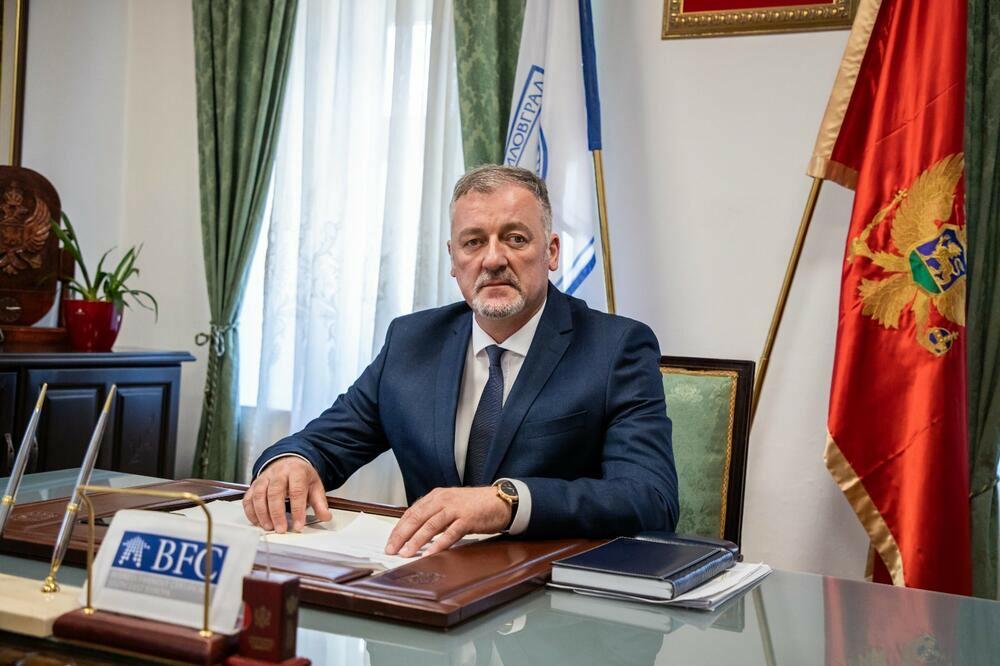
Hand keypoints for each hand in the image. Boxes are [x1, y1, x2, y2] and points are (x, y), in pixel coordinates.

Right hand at [242, 456, 331, 532]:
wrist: (288, 461)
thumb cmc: (301, 476)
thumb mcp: (315, 485)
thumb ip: (320, 502)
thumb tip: (326, 517)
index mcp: (296, 471)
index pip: (296, 491)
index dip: (297, 510)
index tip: (298, 526)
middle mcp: (278, 473)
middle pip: (275, 493)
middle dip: (277, 513)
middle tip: (281, 529)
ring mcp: (264, 477)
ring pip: (259, 495)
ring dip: (262, 513)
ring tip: (269, 527)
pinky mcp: (254, 484)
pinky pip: (248, 498)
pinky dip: (251, 512)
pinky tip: (257, 522)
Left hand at [385, 486, 509, 556]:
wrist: (499, 500)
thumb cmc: (475, 505)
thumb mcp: (450, 504)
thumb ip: (434, 514)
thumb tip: (415, 531)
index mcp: (436, 496)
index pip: (411, 512)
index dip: (399, 528)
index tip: (390, 541)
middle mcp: (443, 500)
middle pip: (417, 518)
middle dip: (401, 535)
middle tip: (392, 549)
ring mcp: (455, 509)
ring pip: (430, 525)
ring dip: (416, 540)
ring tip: (406, 553)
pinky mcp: (468, 519)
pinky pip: (450, 533)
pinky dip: (439, 544)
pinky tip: (430, 553)